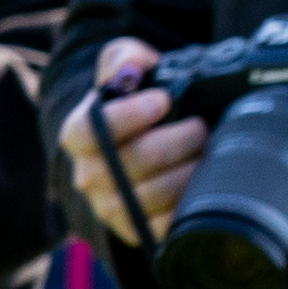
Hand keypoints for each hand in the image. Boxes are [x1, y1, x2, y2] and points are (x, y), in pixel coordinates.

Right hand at [60, 39, 203, 246]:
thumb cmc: (135, 106)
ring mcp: (110, 207)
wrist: (141, 145)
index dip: (127, 116)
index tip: (162, 100)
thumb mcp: (126, 70)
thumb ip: (124, 58)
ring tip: (209, 153)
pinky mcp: (137, 231)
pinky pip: (163, 226)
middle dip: (176, 141)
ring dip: (188, 172)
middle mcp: (88, 175)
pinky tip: (204, 184)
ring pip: (150, 195)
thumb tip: (132, 67)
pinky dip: (188, 206)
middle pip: (130, 162)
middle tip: (201, 126)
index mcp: (79, 136)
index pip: (88, 130)